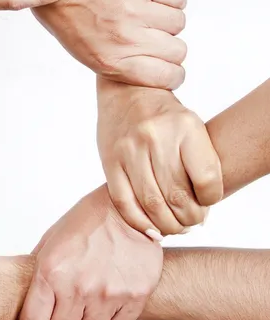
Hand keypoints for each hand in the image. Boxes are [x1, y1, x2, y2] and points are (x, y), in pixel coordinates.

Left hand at [17, 185, 162, 319]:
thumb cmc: (88, 220)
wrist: (130, 208)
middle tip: (58, 313)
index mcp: (52, 271)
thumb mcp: (52, 240)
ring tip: (85, 300)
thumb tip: (27, 300)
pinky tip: (105, 300)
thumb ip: (39, 271)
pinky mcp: (134, 297)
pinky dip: (107, 319)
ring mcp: (109, 294)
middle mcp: (80, 286)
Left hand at [33, 0, 187, 88]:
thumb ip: (123, 65)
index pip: (166, 77)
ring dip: (168, 20)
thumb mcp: (90, 55)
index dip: (173, 75)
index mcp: (111, 62)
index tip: (169, 67)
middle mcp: (125, 39)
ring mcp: (134, 10)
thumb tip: (157, 69)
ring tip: (149, 15)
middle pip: (178, 51)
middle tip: (154, 37)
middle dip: (170, 47)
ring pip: (178, 23)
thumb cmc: (71, 20)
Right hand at [97, 79, 222, 236]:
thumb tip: (199, 210)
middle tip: (192, 221)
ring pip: (152, 203)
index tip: (207, 202)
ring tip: (174, 226)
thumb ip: (198, 163)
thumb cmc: (164, 115)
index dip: (210, 200)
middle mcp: (155, 136)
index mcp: (185, 126)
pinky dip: (139, 222)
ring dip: (167, 224)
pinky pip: (124, 201)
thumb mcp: (191, 127)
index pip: (207, 179)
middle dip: (189, 218)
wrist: (127, 91)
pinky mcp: (109, 161)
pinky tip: (151, 228)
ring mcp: (129, 149)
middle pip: (178, 195)